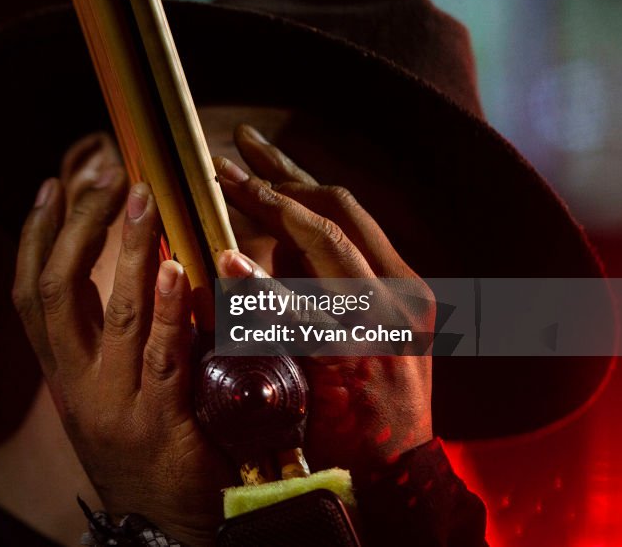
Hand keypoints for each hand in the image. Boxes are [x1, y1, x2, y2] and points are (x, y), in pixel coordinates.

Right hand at [12, 135, 233, 546]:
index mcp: (61, 374)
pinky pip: (162, 357)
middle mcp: (76, 385)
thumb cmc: (141, 450)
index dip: (32, 237)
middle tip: (106, 176)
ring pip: (113, 315)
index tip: (49, 185)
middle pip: (58, 293)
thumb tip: (122, 270)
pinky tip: (173, 268)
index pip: (28, 294)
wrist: (164, 527)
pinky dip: (165, 309)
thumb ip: (105, 341)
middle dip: (79, 228)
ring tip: (141, 197)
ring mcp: (115, 405)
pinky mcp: (162, 423)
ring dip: (126, 250)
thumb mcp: (104, 395)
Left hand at [213, 124, 434, 480]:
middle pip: (333, 213)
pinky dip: (261, 282)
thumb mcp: (364, 330)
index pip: (346, 209)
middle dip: (274, 179)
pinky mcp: (353, 358)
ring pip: (324, 244)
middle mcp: (397, 292)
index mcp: (401, 281)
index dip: (294, 174)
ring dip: (268, 209)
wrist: (399, 472)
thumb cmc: (369, 400)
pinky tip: (228, 259)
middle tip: (222, 160)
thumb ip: (323, 284)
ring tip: (220, 186)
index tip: (251, 149)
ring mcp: (378, 322)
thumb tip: (272, 241)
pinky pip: (300, 310)